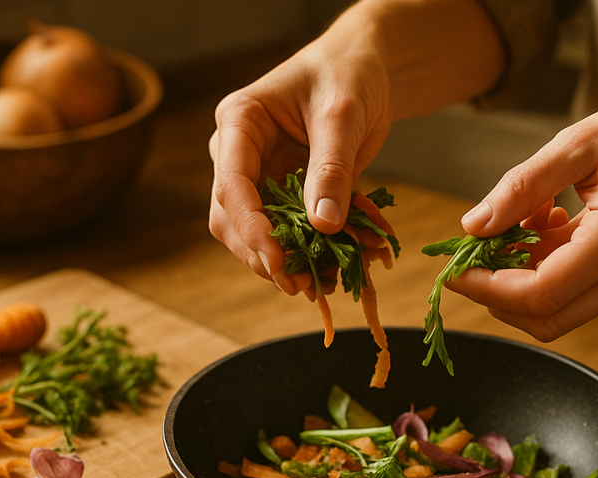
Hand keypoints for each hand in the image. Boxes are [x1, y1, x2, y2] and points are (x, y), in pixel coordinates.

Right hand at [208, 37, 393, 295]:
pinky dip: (309, 254)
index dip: (250, 226)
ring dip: (284, 262)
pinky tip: (334, 271)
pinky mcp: (284, 195)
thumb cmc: (348, 75)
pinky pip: (288, 232)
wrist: (367, 71)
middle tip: (298, 285)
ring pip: (254, 233)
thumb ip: (331, 169)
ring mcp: (259, 177)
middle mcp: (238, 154)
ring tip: (319, 286)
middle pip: (232, 217)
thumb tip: (323, 226)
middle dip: (262, 254)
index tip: (276, 258)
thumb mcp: (342, 116)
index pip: (231, 183)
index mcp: (239, 122)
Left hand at [447, 79, 597, 341]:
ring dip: (522, 278)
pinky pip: (576, 291)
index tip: (457, 268)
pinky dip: (547, 267)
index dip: (488, 289)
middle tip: (475, 251)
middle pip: (546, 319)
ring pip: (558, 310)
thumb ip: (522, 186)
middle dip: (498, 293)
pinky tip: (548, 222)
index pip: (539, 295)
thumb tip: (473, 226)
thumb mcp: (579, 143)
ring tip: (523, 219)